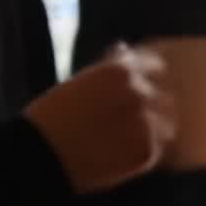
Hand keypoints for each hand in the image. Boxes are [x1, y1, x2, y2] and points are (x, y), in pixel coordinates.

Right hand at [25, 43, 176, 194]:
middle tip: (120, 124)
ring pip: (165, 125)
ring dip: (151, 132)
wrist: (39, 157)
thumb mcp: (80, 81)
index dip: (146, 79)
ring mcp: (147, 122)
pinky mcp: (147, 151)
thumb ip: (109, 68)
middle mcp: (139, 92)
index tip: (134, 92)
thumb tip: (124, 47)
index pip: (154, 66)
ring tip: (121, 142)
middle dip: (147, 108)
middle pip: (161, 97)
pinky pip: (157, 151)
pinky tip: (121, 156)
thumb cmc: (52, 118)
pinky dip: (144, 154)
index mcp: (122, 70)